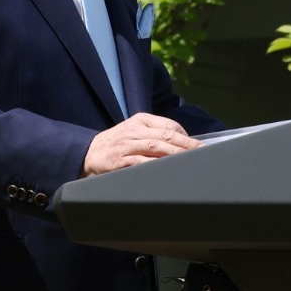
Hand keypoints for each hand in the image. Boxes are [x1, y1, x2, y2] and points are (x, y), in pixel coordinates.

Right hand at [83, 113, 200, 175]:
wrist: (88, 153)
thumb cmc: (117, 143)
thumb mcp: (135, 130)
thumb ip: (155, 134)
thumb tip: (183, 143)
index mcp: (141, 120)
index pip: (169, 125)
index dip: (186, 136)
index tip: (198, 146)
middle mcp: (135, 130)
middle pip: (166, 136)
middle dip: (187, 145)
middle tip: (201, 153)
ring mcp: (127, 145)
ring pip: (156, 147)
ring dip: (175, 154)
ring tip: (189, 161)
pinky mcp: (120, 161)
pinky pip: (141, 163)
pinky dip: (155, 166)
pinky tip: (167, 170)